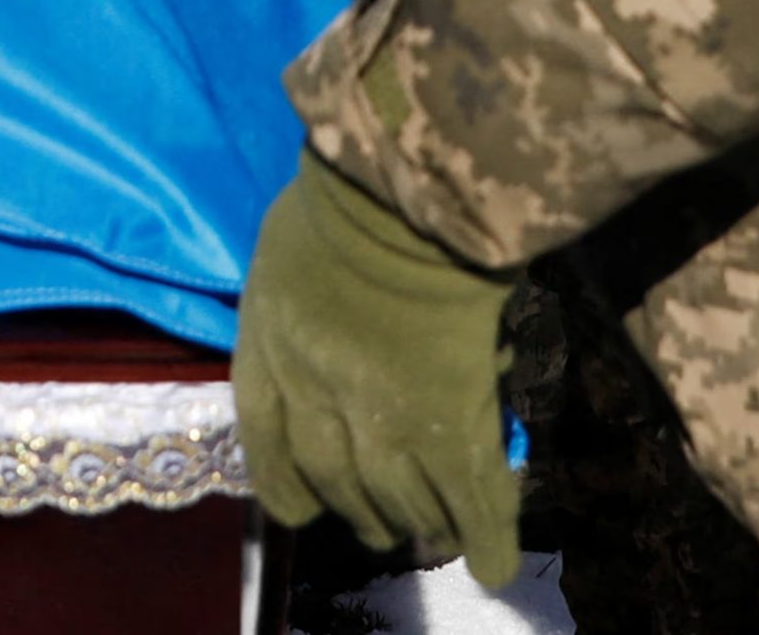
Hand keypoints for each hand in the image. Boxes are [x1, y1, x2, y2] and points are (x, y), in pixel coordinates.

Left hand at [236, 153, 521, 586]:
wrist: (399, 197)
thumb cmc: (345, 196)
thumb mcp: (290, 245)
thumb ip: (298, 295)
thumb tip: (327, 310)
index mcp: (267, 345)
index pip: (263, 438)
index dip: (286, 481)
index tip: (305, 503)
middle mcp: (312, 392)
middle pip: (332, 479)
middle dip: (359, 511)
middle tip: (386, 525)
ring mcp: (378, 412)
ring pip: (395, 497)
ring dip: (417, 522)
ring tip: (433, 533)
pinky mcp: (445, 419)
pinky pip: (467, 495)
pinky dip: (485, 534)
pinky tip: (495, 562)